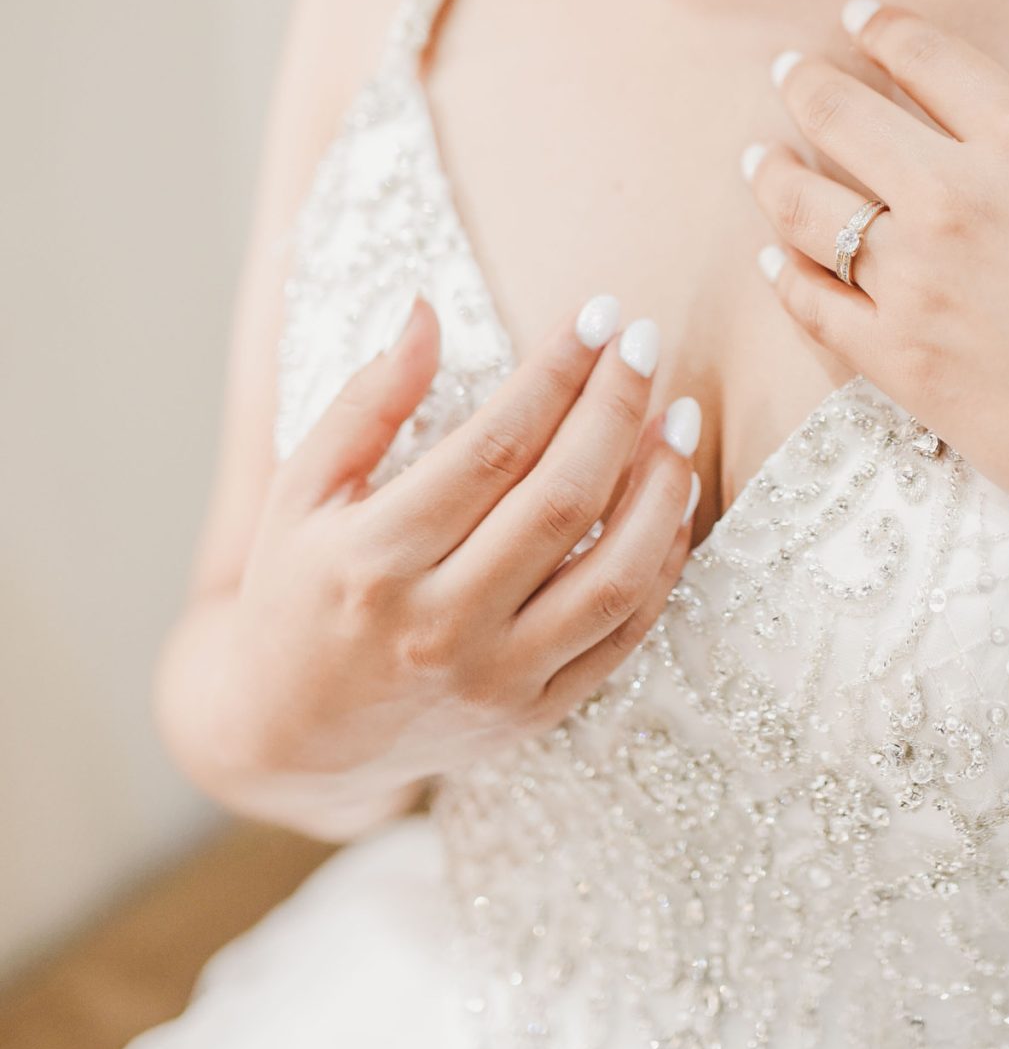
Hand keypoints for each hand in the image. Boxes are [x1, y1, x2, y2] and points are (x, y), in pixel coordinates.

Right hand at [224, 298, 700, 810]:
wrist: (290, 739)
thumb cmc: (296, 593)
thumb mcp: (300, 494)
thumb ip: (366, 402)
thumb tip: (426, 309)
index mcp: (374, 559)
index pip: (493, 447)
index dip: (555, 373)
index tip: (596, 314)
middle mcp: (438, 625)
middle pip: (561, 500)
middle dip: (616, 407)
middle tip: (647, 341)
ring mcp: (492, 679)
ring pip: (611, 575)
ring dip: (661, 487)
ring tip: (677, 416)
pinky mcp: (532, 714)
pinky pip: (623, 635)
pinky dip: (660, 564)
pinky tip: (672, 500)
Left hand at [743, 0, 1008, 565]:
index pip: (926, 58)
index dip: (883, 30)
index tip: (859, 18)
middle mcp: (956, 198)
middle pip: (843, 117)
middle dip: (806, 84)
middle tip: (788, 72)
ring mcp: (917, 283)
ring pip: (806, 208)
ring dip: (773, 175)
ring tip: (759, 159)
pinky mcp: (900, 365)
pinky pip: (812, 307)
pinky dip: (784, 278)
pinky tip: (773, 263)